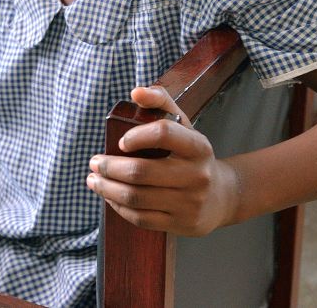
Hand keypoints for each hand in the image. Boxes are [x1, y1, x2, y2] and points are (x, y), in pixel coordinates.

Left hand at [85, 86, 239, 236]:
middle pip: (141, 172)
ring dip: (107, 188)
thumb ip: (161, 102)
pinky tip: (110, 197)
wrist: (222, 197)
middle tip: (94, 163)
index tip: (120, 142)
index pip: (163, 133)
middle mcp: (197, 175)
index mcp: (198, 146)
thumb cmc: (193, 156)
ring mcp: (189, 203)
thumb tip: (136, 93)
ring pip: (136, 197)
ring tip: (94, 180)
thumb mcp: (184, 126)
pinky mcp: (181, 224)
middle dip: (109, 167)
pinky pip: (141, 217)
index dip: (136, 136)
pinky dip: (119, 207)